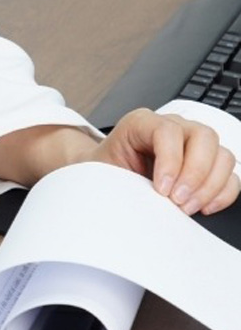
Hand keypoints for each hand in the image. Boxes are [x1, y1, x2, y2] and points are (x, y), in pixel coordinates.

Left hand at [89, 109, 239, 215]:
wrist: (103, 175)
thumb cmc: (103, 170)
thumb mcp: (102, 169)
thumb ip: (120, 176)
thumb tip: (143, 198)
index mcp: (142, 123)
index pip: (168, 130)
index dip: (169, 160)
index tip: (161, 189)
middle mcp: (174, 128)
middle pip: (204, 137)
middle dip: (194, 173)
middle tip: (178, 200)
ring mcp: (194, 144)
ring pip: (222, 155)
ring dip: (209, 186)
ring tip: (186, 207)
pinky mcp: (208, 165)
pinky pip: (230, 175)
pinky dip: (222, 193)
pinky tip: (204, 206)